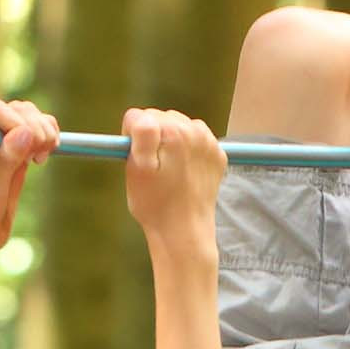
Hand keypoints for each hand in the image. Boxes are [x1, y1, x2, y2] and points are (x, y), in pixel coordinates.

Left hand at [0, 98, 59, 260]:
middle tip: (40, 156)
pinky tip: (46, 155)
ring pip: (32, 118)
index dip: (17, 121)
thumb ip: (6, 161)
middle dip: (36, 125)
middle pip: (19, 110)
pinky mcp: (20, 156)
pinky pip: (39, 135)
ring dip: (45, 130)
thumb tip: (25, 132)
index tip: (30, 145)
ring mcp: (5, 145)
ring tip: (44, 155)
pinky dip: (49, 139)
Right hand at [123, 108, 225, 249]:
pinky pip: (197, 140)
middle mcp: (195, 131)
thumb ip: (141, 135)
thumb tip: (142, 117)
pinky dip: (188, 150)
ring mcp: (209, 143)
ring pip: (179, 127)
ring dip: (172, 141)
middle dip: (153, 137)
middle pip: (161, 118)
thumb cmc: (156, 205)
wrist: (185, 232)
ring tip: (169, 170)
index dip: (131, 136)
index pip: (139, 116)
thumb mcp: (138, 169)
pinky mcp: (218, 155)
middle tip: (153, 166)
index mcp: (172, 132)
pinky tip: (184, 171)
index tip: (136, 156)